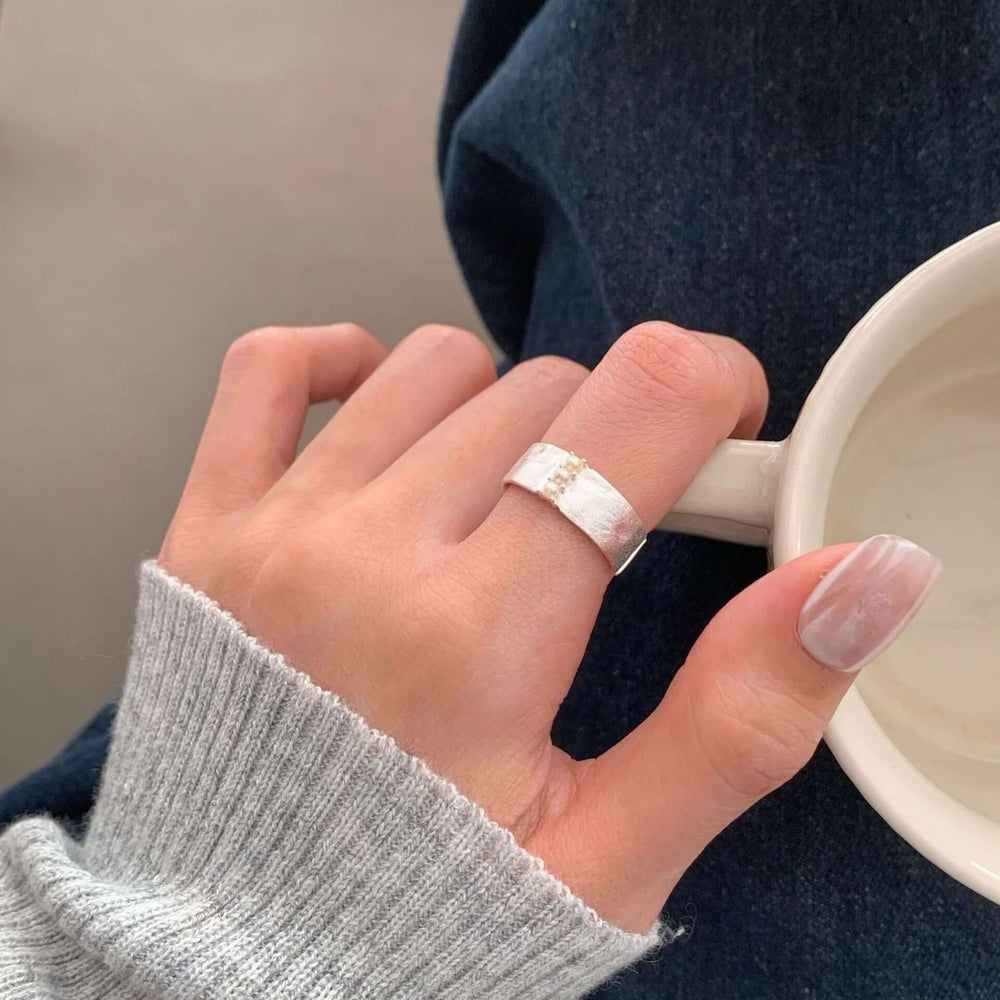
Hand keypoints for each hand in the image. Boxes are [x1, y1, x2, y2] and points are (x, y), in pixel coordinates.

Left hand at [159, 320, 937, 933]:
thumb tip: (863, 579)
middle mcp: (365, 559)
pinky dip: (340, 359)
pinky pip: (269, 370)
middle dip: (609, 437)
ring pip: (434, 367)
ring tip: (505, 496)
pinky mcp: (209, 530)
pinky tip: (385, 404)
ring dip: (500, 410)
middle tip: (607, 520)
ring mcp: (275, 535)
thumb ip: (742, 714)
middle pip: (544, 391)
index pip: (634, 411)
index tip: (723, 423)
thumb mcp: (610, 855)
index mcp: (478, 635)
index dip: (708, 386)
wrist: (249, 958)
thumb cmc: (426, 916)